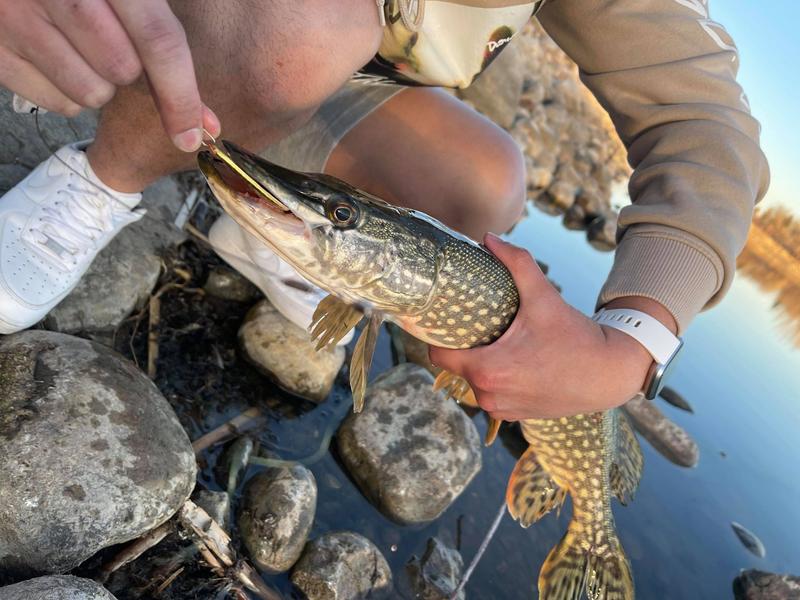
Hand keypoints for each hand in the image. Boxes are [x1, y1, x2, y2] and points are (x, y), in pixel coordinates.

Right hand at [0, 0, 219, 150]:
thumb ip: (162, 31)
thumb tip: (204, 121)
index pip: (158, 38)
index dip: (181, 93)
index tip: (196, 134)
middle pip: (123, 70)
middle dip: (128, 67)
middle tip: (110, 36)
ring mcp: (14, 17)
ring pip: (90, 94)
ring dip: (98, 83)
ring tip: (79, 44)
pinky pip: (57, 103)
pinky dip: (67, 90)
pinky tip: (56, 54)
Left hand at [430, 234, 667, 419]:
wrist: (608, 374)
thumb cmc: (575, 336)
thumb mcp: (543, 297)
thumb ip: (516, 263)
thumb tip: (488, 237)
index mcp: (487, 369)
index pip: (438, 355)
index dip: (437, 336)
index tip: (442, 319)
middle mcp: (489, 395)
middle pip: (455, 367)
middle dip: (460, 347)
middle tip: (470, 324)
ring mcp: (501, 409)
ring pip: (472, 382)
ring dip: (477, 364)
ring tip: (489, 341)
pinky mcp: (514, 415)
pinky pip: (491, 395)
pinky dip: (494, 379)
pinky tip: (506, 361)